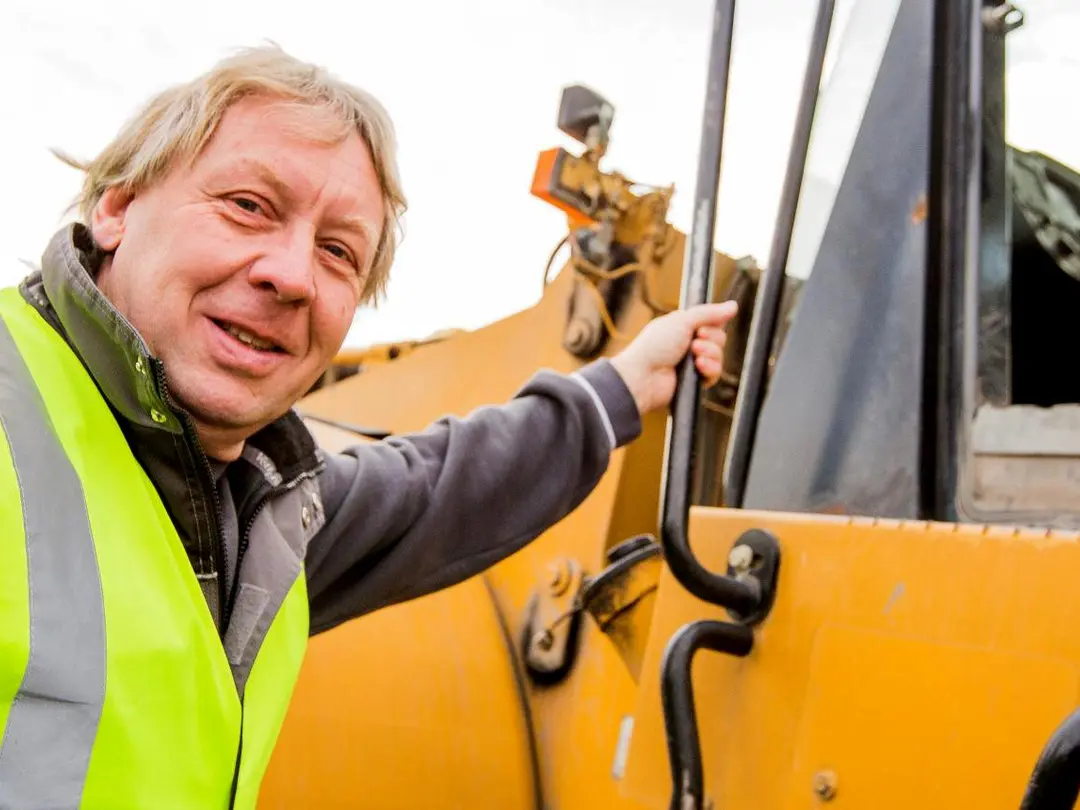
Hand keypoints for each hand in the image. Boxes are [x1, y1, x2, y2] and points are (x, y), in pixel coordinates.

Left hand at [609, 300, 737, 415]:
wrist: (644, 376)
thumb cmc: (655, 346)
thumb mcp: (682, 321)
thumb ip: (709, 313)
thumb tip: (733, 305)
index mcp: (683, 327)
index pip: (711, 322)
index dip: (713, 324)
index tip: (702, 327)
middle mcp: (688, 344)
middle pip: (719, 338)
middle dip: (711, 340)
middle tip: (694, 342)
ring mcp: (692, 363)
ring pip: (719, 356)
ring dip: (710, 354)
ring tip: (694, 356)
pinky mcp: (695, 381)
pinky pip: (715, 373)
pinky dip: (710, 369)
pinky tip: (699, 367)